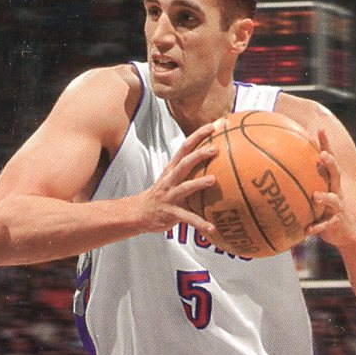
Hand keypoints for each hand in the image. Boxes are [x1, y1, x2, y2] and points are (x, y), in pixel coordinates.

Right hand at [136, 121, 217, 235]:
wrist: (139, 213)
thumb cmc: (162, 195)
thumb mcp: (173, 178)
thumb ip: (190, 169)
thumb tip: (215, 162)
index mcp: (173, 169)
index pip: (185, 147)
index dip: (199, 135)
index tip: (214, 125)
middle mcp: (171, 180)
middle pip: (184, 163)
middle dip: (199, 154)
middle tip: (215, 148)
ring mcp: (170, 196)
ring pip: (185, 187)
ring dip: (199, 183)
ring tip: (214, 180)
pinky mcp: (171, 213)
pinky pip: (187, 218)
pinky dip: (200, 223)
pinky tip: (212, 229)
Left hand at [305, 129, 355, 248]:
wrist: (346, 233)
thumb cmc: (326, 212)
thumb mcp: (317, 196)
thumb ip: (304, 184)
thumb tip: (279, 172)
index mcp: (331, 183)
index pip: (329, 160)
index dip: (326, 145)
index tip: (320, 130)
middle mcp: (336, 192)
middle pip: (336, 174)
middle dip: (330, 164)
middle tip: (323, 155)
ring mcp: (337, 208)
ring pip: (333, 200)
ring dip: (325, 198)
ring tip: (315, 197)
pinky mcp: (336, 224)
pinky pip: (325, 226)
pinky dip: (317, 228)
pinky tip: (307, 230)